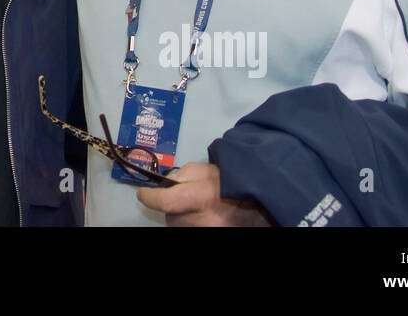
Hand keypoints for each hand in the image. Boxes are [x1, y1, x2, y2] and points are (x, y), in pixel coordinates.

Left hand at [135, 162, 274, 225]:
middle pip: (170, 218)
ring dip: (180, 218)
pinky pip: (189, 231)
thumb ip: (184, 174)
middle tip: (181, 199)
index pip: (164, 202)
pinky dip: (190, 224)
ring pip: (178, 227)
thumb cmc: (234, 182)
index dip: (149, 197)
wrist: (264, 202)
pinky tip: (199, 217)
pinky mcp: (213, 237)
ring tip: (195, 209)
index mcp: (203, 198)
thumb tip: (166, 183)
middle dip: (170, 207)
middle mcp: (205, 221)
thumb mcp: (209, 170)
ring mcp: (210, 233)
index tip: (143, 194)